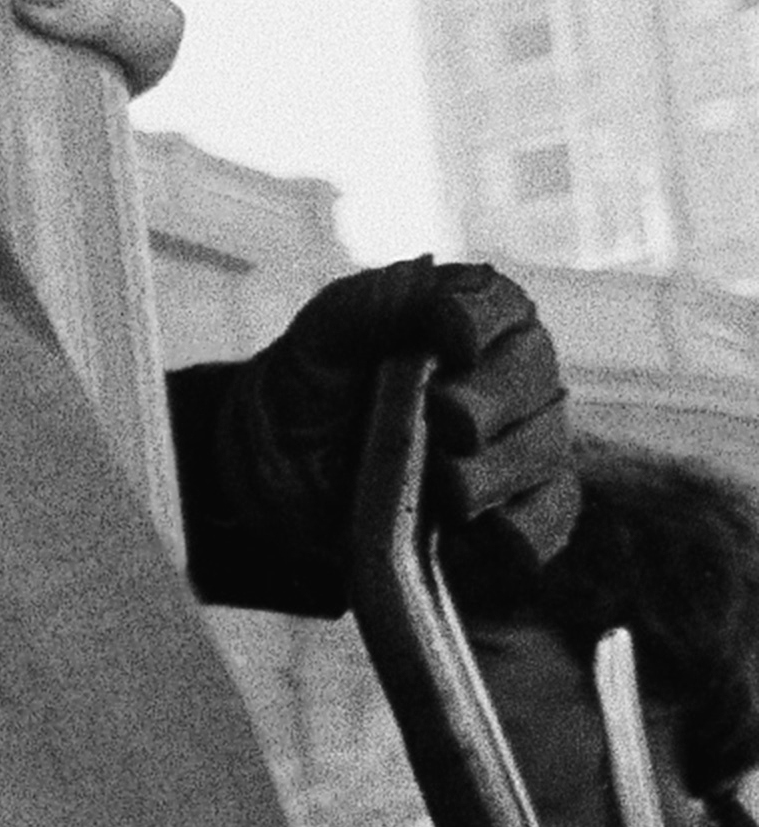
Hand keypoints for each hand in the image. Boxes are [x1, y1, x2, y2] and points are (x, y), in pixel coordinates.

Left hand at [181, 258, 575, 621]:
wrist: (280, 463)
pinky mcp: (511, 505)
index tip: (452, 345)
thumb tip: (444, 293)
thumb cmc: (315, 380)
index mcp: (472, 319)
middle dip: (491, 403)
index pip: (505, 308)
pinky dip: (526, 528)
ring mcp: (517, 441)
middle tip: (445, 418)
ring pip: (543, 451)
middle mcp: (508, 377)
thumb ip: (379, 299)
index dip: (485, 323)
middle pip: (536, 381)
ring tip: (446, 485)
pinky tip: (490, 534)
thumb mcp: (328, 330)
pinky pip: (547, 517)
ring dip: (498, 471)